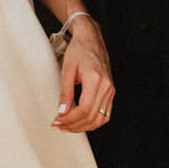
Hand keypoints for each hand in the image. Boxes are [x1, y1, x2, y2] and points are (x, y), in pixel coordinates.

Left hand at [54, 18, 114, 132]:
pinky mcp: (110, 92)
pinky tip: (80, 121)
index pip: (85, 109)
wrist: (91, 40)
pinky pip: (105, 114)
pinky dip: (92, 122)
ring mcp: (110, 90)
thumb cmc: (79, 51)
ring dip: (83, 127)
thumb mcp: (67, 70)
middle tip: (59, 125)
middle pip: (92, 117)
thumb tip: (61, 112)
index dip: (70, 119)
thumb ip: (65, 93)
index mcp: (95, 79)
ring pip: (100, 119)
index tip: (58, 120)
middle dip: (74, 125)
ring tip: (67, 126)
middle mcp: (106, 86)